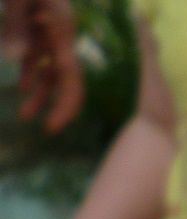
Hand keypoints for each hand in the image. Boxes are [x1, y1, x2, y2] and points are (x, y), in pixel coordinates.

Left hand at [2, 0, 83, 131]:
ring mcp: (49, 28)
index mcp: (60, 29)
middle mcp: (60, 33)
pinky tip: (21, 86)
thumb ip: (17, 26)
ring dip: (39, 90)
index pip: (70, 76)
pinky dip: (32, 70)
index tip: (51, 127)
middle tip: (44, 128)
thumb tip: (17, 61)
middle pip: (66, 76)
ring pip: (51, 67)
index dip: (65, 104)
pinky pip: (39, 53)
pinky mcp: (36, 24)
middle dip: (55, 102)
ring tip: (24, 113)